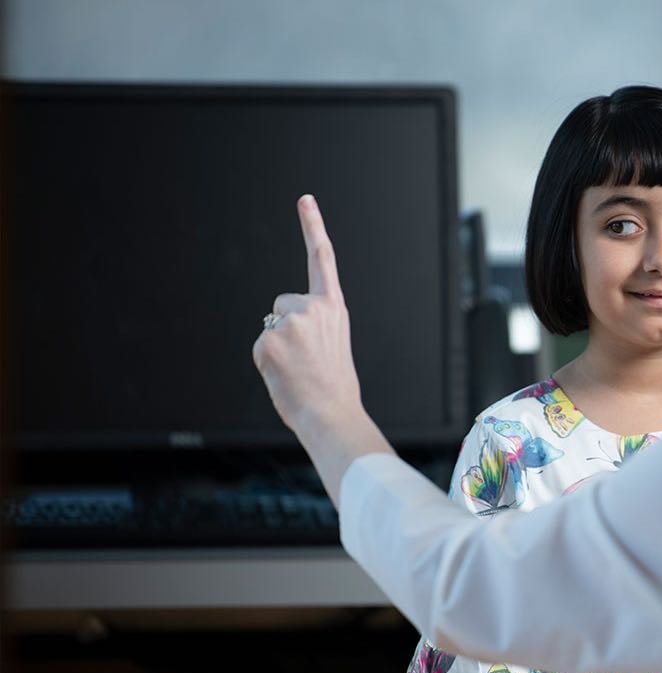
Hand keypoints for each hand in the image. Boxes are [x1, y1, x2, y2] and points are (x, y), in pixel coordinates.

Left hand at [253, 195, 362, 437]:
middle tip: (305, 359)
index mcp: (333, 307)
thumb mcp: (332, 343)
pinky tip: (284, 374)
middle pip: (282, 303)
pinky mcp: (268, 340)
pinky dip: (267, 363)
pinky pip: (259, 346)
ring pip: (270, 326)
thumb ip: (312, 322)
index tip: (305, 200)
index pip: (322, 259)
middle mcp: (312, 308)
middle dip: (285, 327)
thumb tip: (280, 326)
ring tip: (297, 370)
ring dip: (277, 347)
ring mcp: (290, 322)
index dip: (313, 227)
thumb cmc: (332, 384)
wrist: (331, 412)